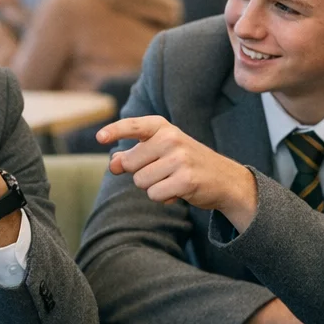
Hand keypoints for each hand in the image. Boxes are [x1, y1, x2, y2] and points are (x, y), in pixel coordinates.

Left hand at [95, 115, 258, 228]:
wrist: (224, 179)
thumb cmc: (185, 163)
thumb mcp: (160, 152)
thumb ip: (134, 155)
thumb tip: (113, 164)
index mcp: (163, 127)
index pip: (133, 126)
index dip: (114, 131)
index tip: (99, 138)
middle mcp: (171, 138)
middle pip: (131, 164)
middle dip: (139, 173)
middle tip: (161, 171)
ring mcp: (180, 158)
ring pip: (141, 181)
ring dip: (151, 187)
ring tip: (171, 180)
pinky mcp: (186, 179)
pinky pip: (155, 194)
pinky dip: (163, 197)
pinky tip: (178, 190)